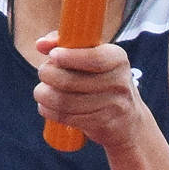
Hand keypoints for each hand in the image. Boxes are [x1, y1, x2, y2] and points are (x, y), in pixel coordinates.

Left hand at [33, 33, 145, 150]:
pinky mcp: (101, 125)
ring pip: (65, 101)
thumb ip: (68, 44)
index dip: (69, 57)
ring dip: (45, 96)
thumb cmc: (103, 81)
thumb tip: (41, 44)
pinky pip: (67, 118)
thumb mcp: (95, 57)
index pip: (94, 58)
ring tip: (40, 92)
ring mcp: (112, 106)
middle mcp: (118, 82)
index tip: (52, 55)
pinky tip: (45, 107)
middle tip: (43, 72)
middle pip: (71, 80)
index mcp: (117, 59)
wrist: (128, 121)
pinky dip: (49, 111)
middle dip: (48, 75)